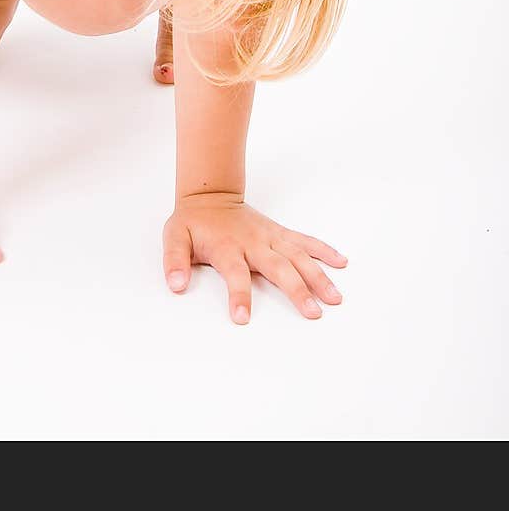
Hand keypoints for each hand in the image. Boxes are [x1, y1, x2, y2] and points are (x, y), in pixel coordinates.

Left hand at [162, 191, 347, 323]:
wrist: (209, 195)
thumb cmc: (193, 222)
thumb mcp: (174, 238)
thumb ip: (174, 261)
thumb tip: (176, 285)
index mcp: (227, 247)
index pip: (235, 274)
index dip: (239, 296)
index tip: (242, 319)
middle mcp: (253, 242)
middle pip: (278, 266)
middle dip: (296, 290)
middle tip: (312, 313)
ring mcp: (270, 237)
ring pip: (298, 256)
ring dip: (318, 276)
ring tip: (334, 298)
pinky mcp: (279, 233)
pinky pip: (304, 240)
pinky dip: (323, 250)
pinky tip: (341, 262)